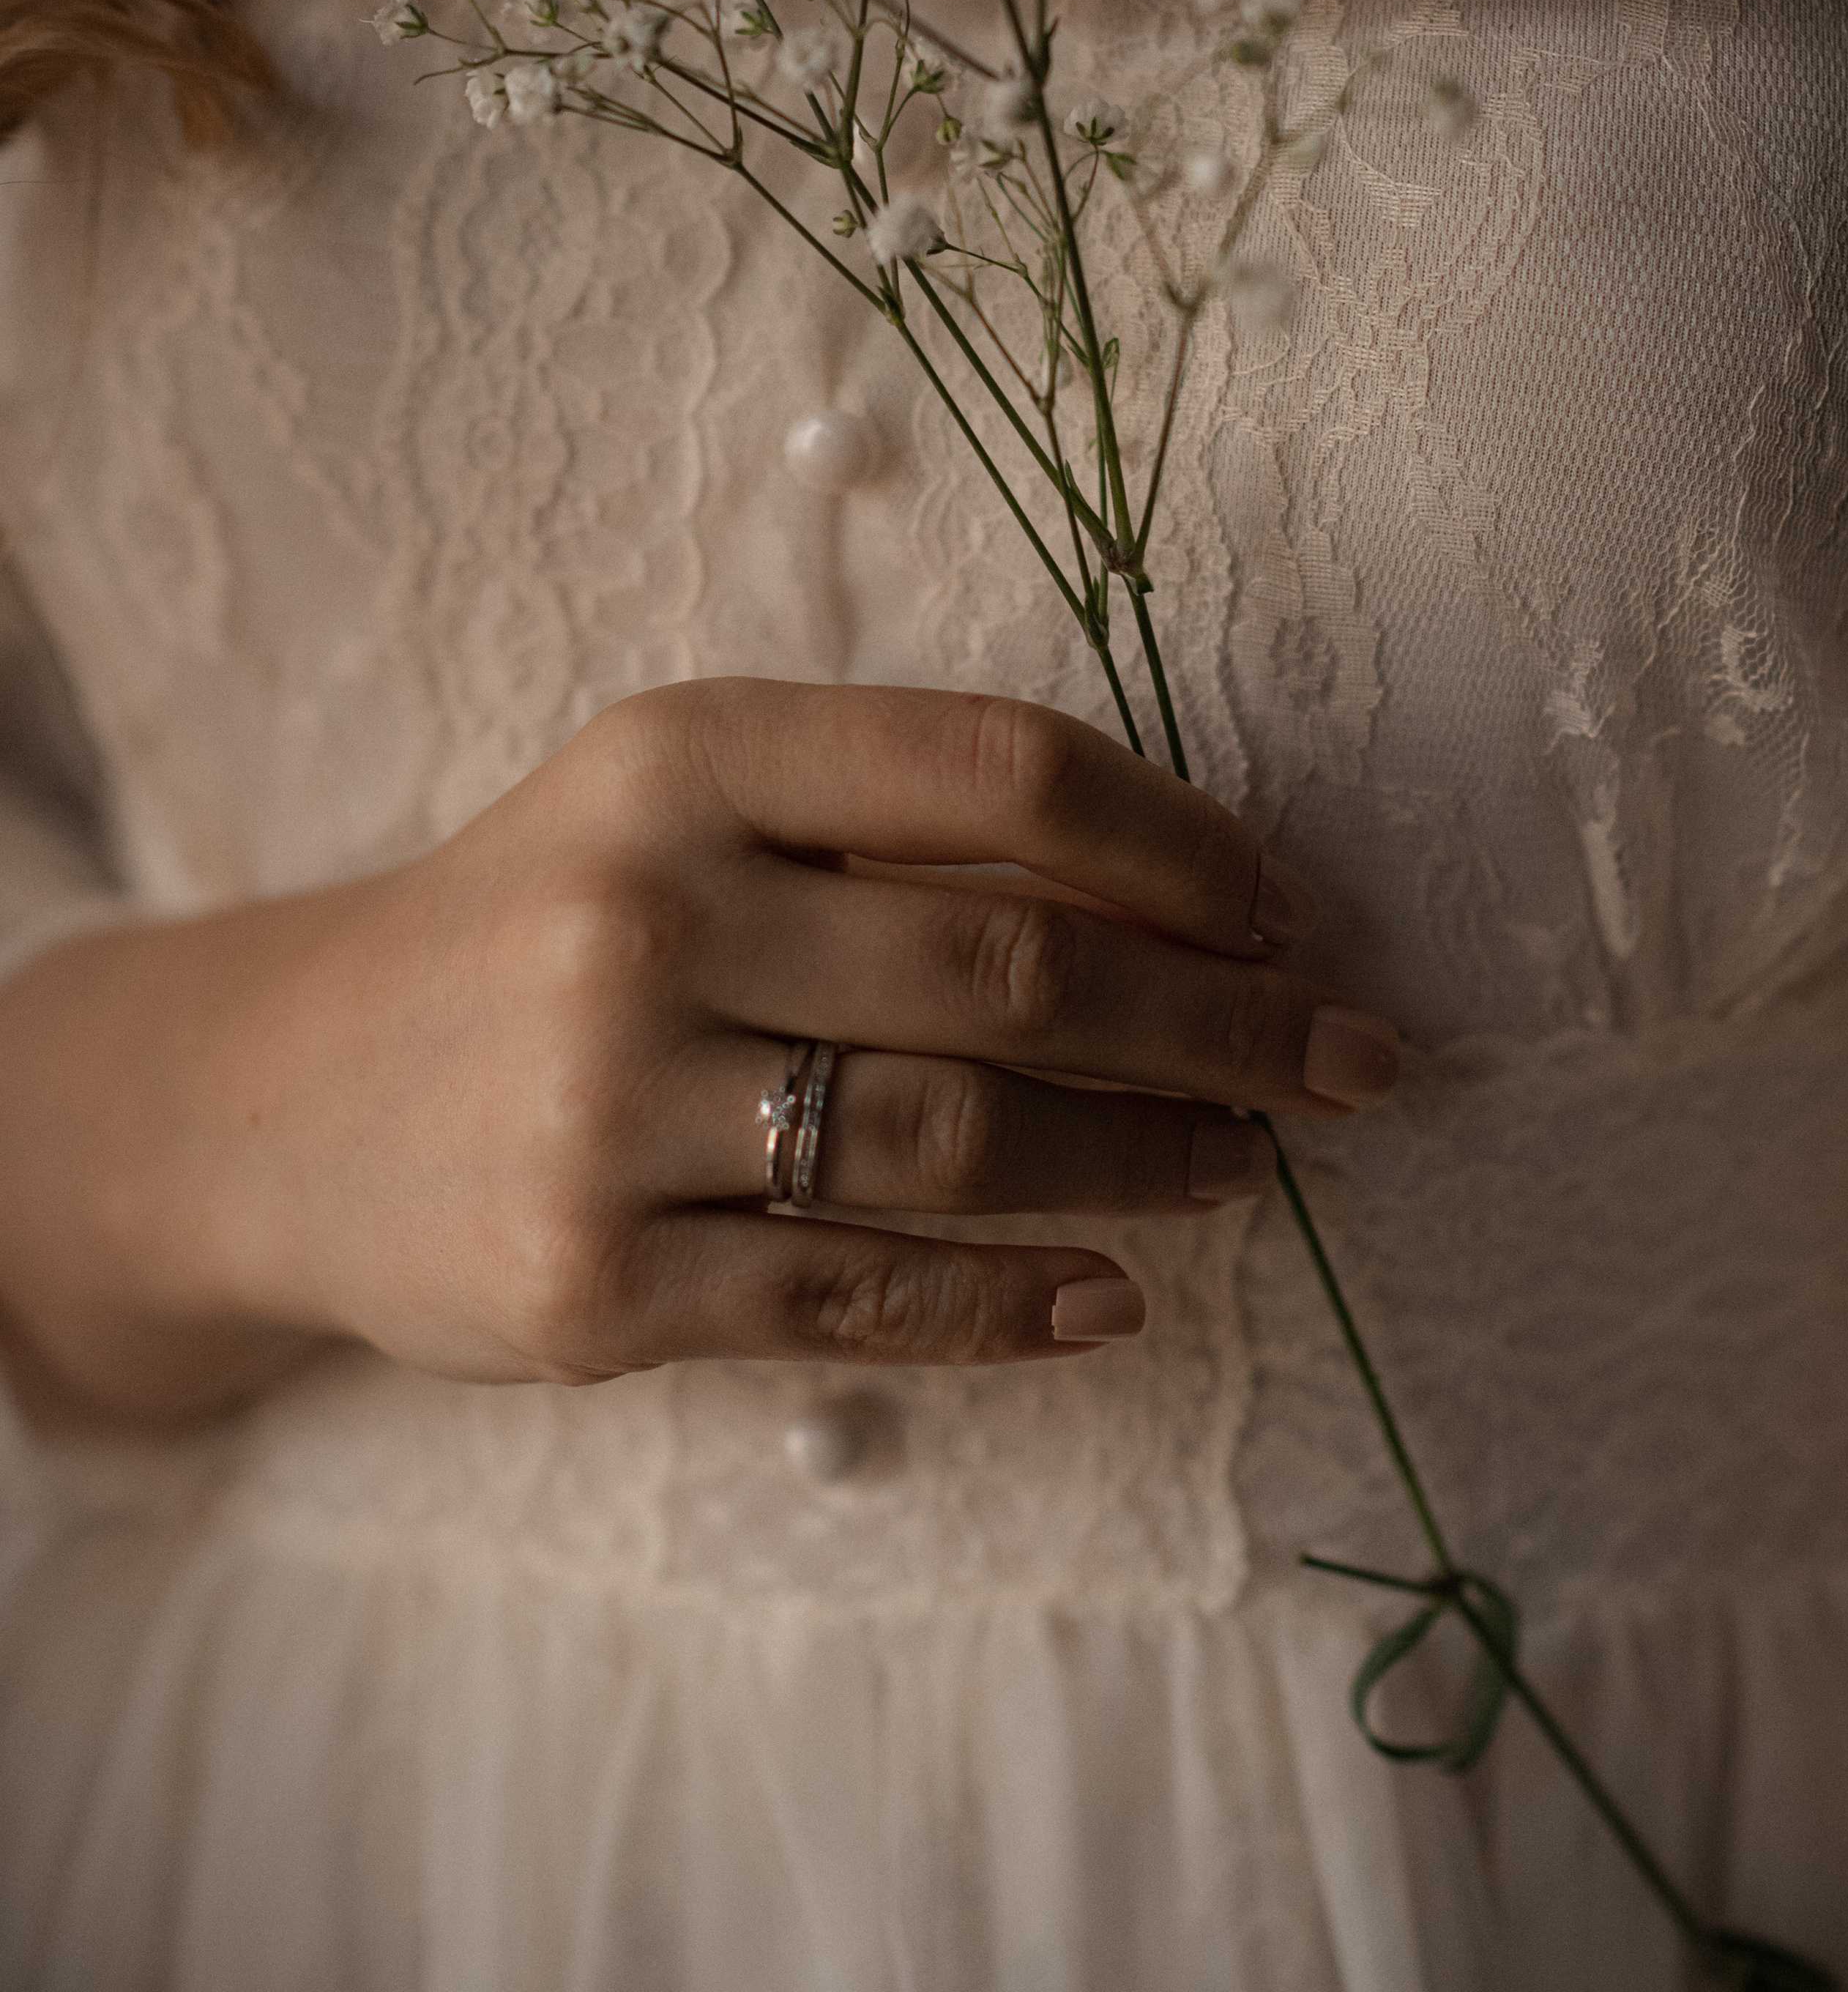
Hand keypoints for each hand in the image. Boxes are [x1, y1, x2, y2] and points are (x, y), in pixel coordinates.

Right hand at [0, 681, 1397, 1425]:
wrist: (282, 1097)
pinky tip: (1114, 1298)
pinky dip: (1016, 1304)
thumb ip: (885, 821)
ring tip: (1254, 1166)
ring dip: (1150, 1160)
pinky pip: (860, 1297)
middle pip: (1015, 966)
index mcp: (684, 757)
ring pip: (962, 1143)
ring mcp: (610, 1108)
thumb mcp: (674, 807)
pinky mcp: (590, 1287)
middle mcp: (643, 913)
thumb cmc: (541, 926)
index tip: (1285, 910)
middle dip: (1224, 1021)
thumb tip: (1183, 901)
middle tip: (1351, 1062)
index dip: (1182, 842)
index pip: (999, 771)